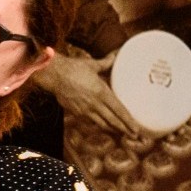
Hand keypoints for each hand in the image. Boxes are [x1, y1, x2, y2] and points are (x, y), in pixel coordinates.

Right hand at [29, 51, 149, 138]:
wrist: (53, 75)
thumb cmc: (73, 68)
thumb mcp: (92, 65)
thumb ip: (106, 62)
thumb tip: (116, 54)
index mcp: (102, 92)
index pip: (119, 111)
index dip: (129, 121)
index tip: (137, 129)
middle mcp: (95, 104)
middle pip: (113, 121)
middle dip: (124, 129)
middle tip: (134, 136)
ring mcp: (85, 110)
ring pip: (102, 124)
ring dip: (113, 130)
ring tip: (121, 133)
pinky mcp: (76, 112)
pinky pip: (90, 121)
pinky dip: (99, 125)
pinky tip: (104, 126)